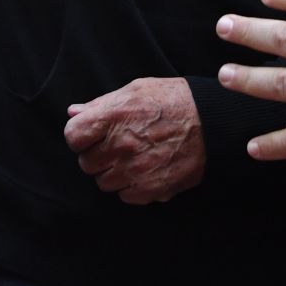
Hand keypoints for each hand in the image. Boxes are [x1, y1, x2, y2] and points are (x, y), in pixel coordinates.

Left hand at [63, 77, 205, 204]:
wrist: (213, 123)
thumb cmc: (175, 101)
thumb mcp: (137, 90)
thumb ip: (102, 104)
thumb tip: (74, 113)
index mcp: (115, 115)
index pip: (73, 135)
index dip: (81, 136)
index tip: (92, 134)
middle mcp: (122, 145)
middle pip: (86, 162)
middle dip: (98, 154)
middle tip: (117, 145)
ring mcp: (136, 170)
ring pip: (103, 182)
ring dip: (113, 172)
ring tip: (133, 157)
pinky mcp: (151, 189)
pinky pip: (124, 196)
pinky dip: (131, 186)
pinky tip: (145, 169)